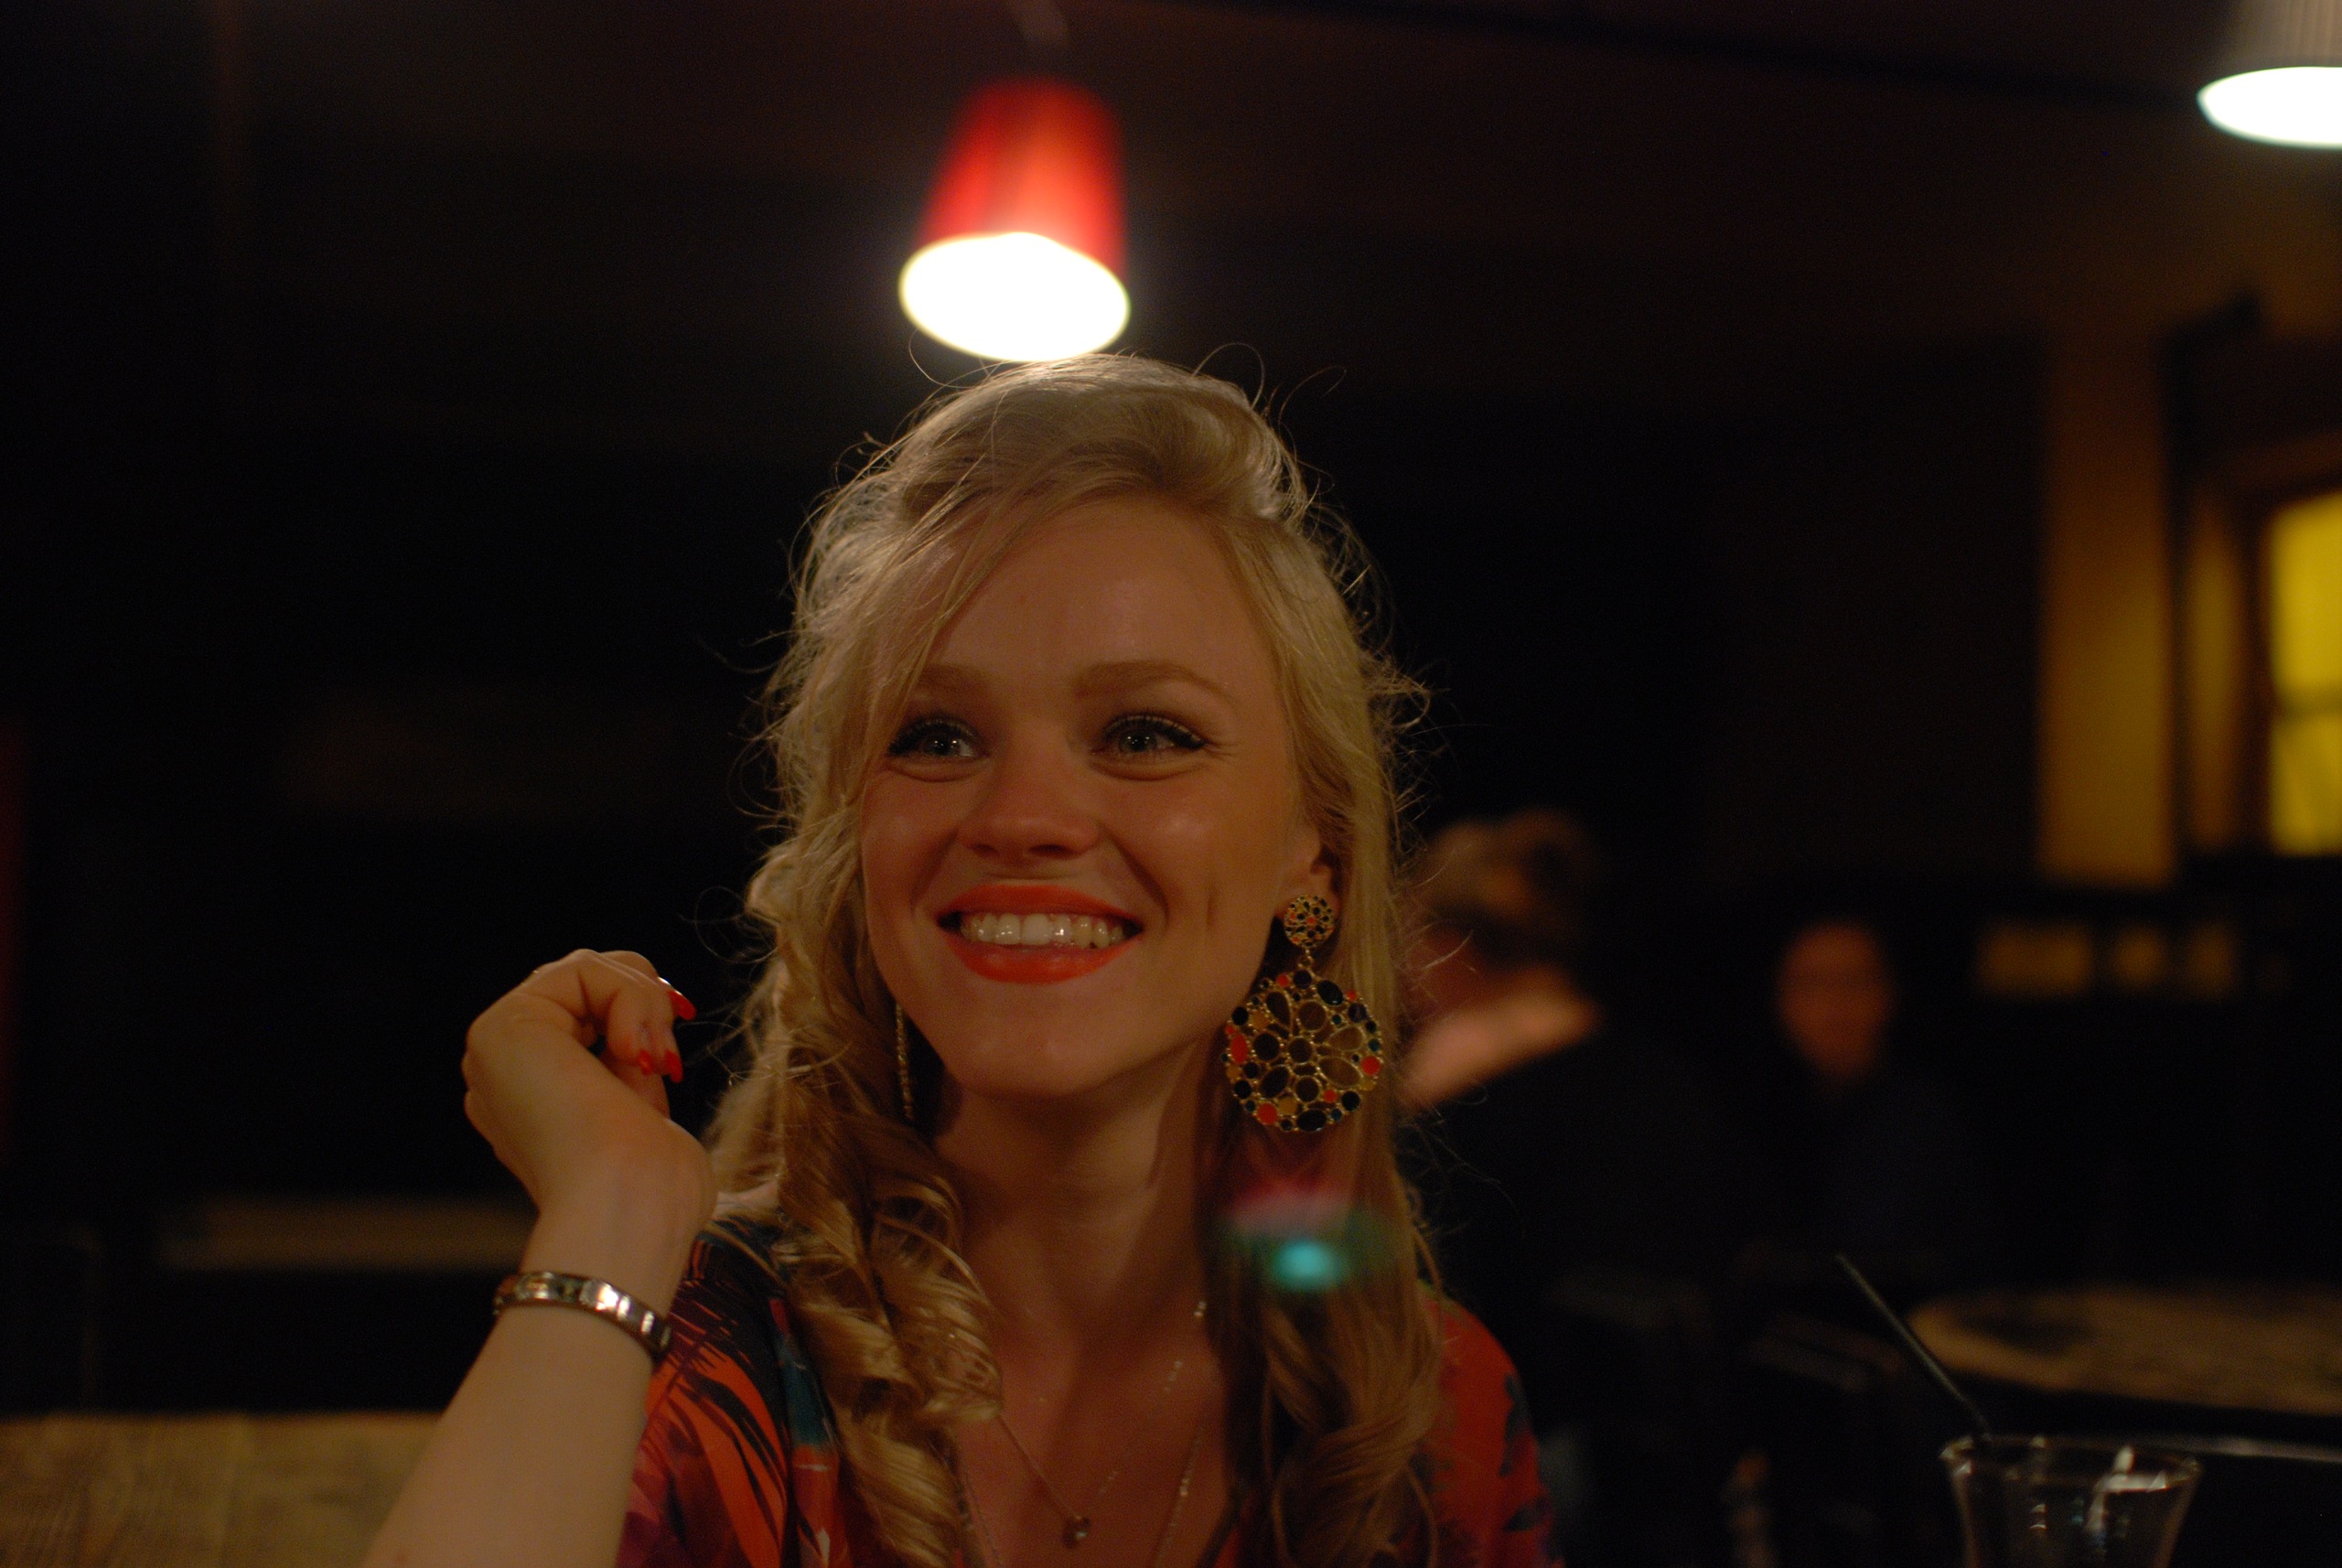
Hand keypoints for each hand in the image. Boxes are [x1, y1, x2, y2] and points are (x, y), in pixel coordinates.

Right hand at [462, 950, 716, 1287]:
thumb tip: (638, 1041)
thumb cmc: (652, 1187)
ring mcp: (496, 1050)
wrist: (627, 1210)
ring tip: (654, 1062)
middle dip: (643, 1003)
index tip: (670, 1057)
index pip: (583, 1018)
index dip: (637, 1015)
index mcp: (529, 1101)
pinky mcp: (503, 1026)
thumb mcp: (644, 1114)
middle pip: (582, 984)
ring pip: (587, 970)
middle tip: (667, 1059)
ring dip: (644, 1004)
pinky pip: (584, 968)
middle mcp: (502, 1074)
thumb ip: (627, 1072)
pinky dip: (631, 999)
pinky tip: (634, 1055)